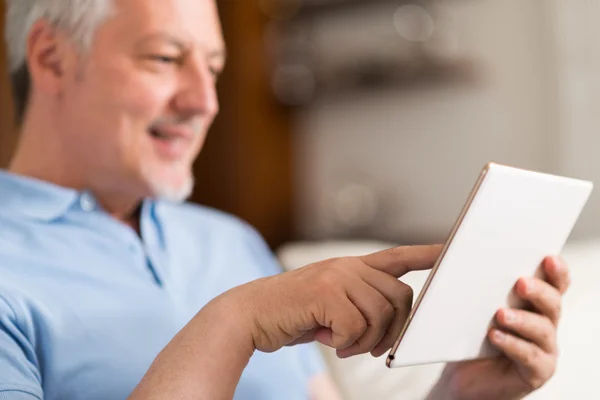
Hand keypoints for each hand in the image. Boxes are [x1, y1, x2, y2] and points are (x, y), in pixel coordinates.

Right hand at [230, 245, 441, 358]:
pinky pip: (356, 327)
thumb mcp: (329, 305)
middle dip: (393, 330)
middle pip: (401, 298)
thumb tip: (387, 326)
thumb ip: (358, 305)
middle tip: (371, 348)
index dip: (427, 254)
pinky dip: (345, 344)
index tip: (451, 250)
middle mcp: (347, 265)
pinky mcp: (325, 292)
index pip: (397, 256)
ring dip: (366, 341)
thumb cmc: (293, 314)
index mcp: (351, 267)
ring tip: (343, 345)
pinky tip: (327, 340)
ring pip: (381, 315)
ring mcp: (337, 276)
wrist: (249, 315)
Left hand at [429, 256, 569, 399]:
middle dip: (539, 292)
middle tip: (520, 283)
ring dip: (522, 320)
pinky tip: (495, 336)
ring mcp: (543, 350)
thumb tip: (468, 258)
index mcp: (535, 305)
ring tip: (501, 314)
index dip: (556, 271)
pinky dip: (512, 344)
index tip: (548, 258)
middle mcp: (545, 325)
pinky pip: (529, 357)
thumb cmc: (473, 339)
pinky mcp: (536, 372)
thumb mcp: (478, 308)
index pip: (554, 284)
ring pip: (542, 330)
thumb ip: (484, 288)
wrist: (464, 377)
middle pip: (553, 304)